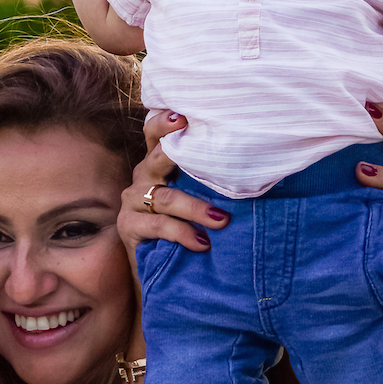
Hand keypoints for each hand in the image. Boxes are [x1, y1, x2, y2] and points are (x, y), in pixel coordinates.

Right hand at [117, 111, 228, 266]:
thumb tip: (253, 170)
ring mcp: (133, 200)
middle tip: (208, 156)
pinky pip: (159, 225)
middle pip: (157, 158)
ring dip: (196, 209)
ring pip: (167, 198)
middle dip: (179, 154)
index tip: (184, 116)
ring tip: (222, 221)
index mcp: (158, 164)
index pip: (155, 134)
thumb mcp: (196, 197)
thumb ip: (207, 181)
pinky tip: (202, 242)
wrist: (160, 267)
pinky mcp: (129, 225)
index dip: (165, 123)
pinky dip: (183, 233)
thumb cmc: (185, 225)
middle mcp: (143, 176)